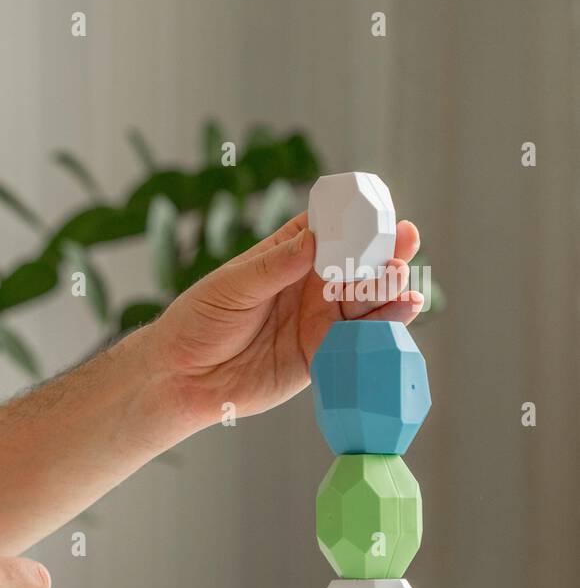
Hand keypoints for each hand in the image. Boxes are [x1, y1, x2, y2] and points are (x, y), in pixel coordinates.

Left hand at [147, 212, 423, 427]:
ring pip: (365, 299)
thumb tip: (315, 240)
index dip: (356, 219)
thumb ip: (276, 267)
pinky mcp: (322, 355)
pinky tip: (405, 309)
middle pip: (357, 264)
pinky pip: (359, 340)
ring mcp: (318, 320)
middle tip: (404, 240)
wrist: (182, 377)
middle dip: (383, 251)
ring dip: (388, 286)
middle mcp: (309, 286)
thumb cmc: (198, 322)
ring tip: (402, 276)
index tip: (380, 210)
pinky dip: (385, 326)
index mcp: (287, 258)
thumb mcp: (233, 287)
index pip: (329, 230)